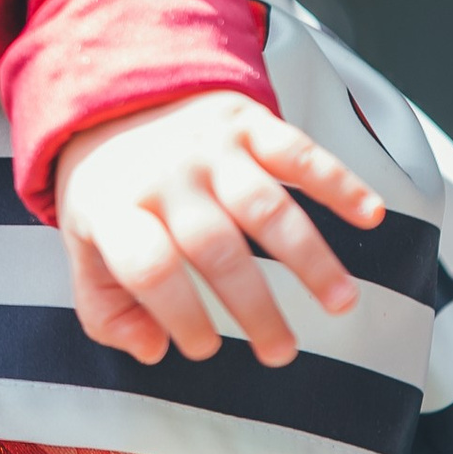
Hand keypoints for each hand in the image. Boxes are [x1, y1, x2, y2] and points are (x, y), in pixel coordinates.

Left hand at [55, 89, 383, 367]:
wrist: (115, 102)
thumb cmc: (111, 195)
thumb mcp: (82, 250)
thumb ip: (105, 311)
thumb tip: (153, 350)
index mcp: (117, 209)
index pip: (148, 266)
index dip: (178, 313)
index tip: (203, 348)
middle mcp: (165, 176)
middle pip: (214, 246)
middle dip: (254, 305)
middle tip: (281, 351)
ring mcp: (209, 149)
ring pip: (266, 205)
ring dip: (309, 256)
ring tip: (342, 303)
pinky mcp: (247, 124)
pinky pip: (298, 151)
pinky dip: (339, 182)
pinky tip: (369, 215)